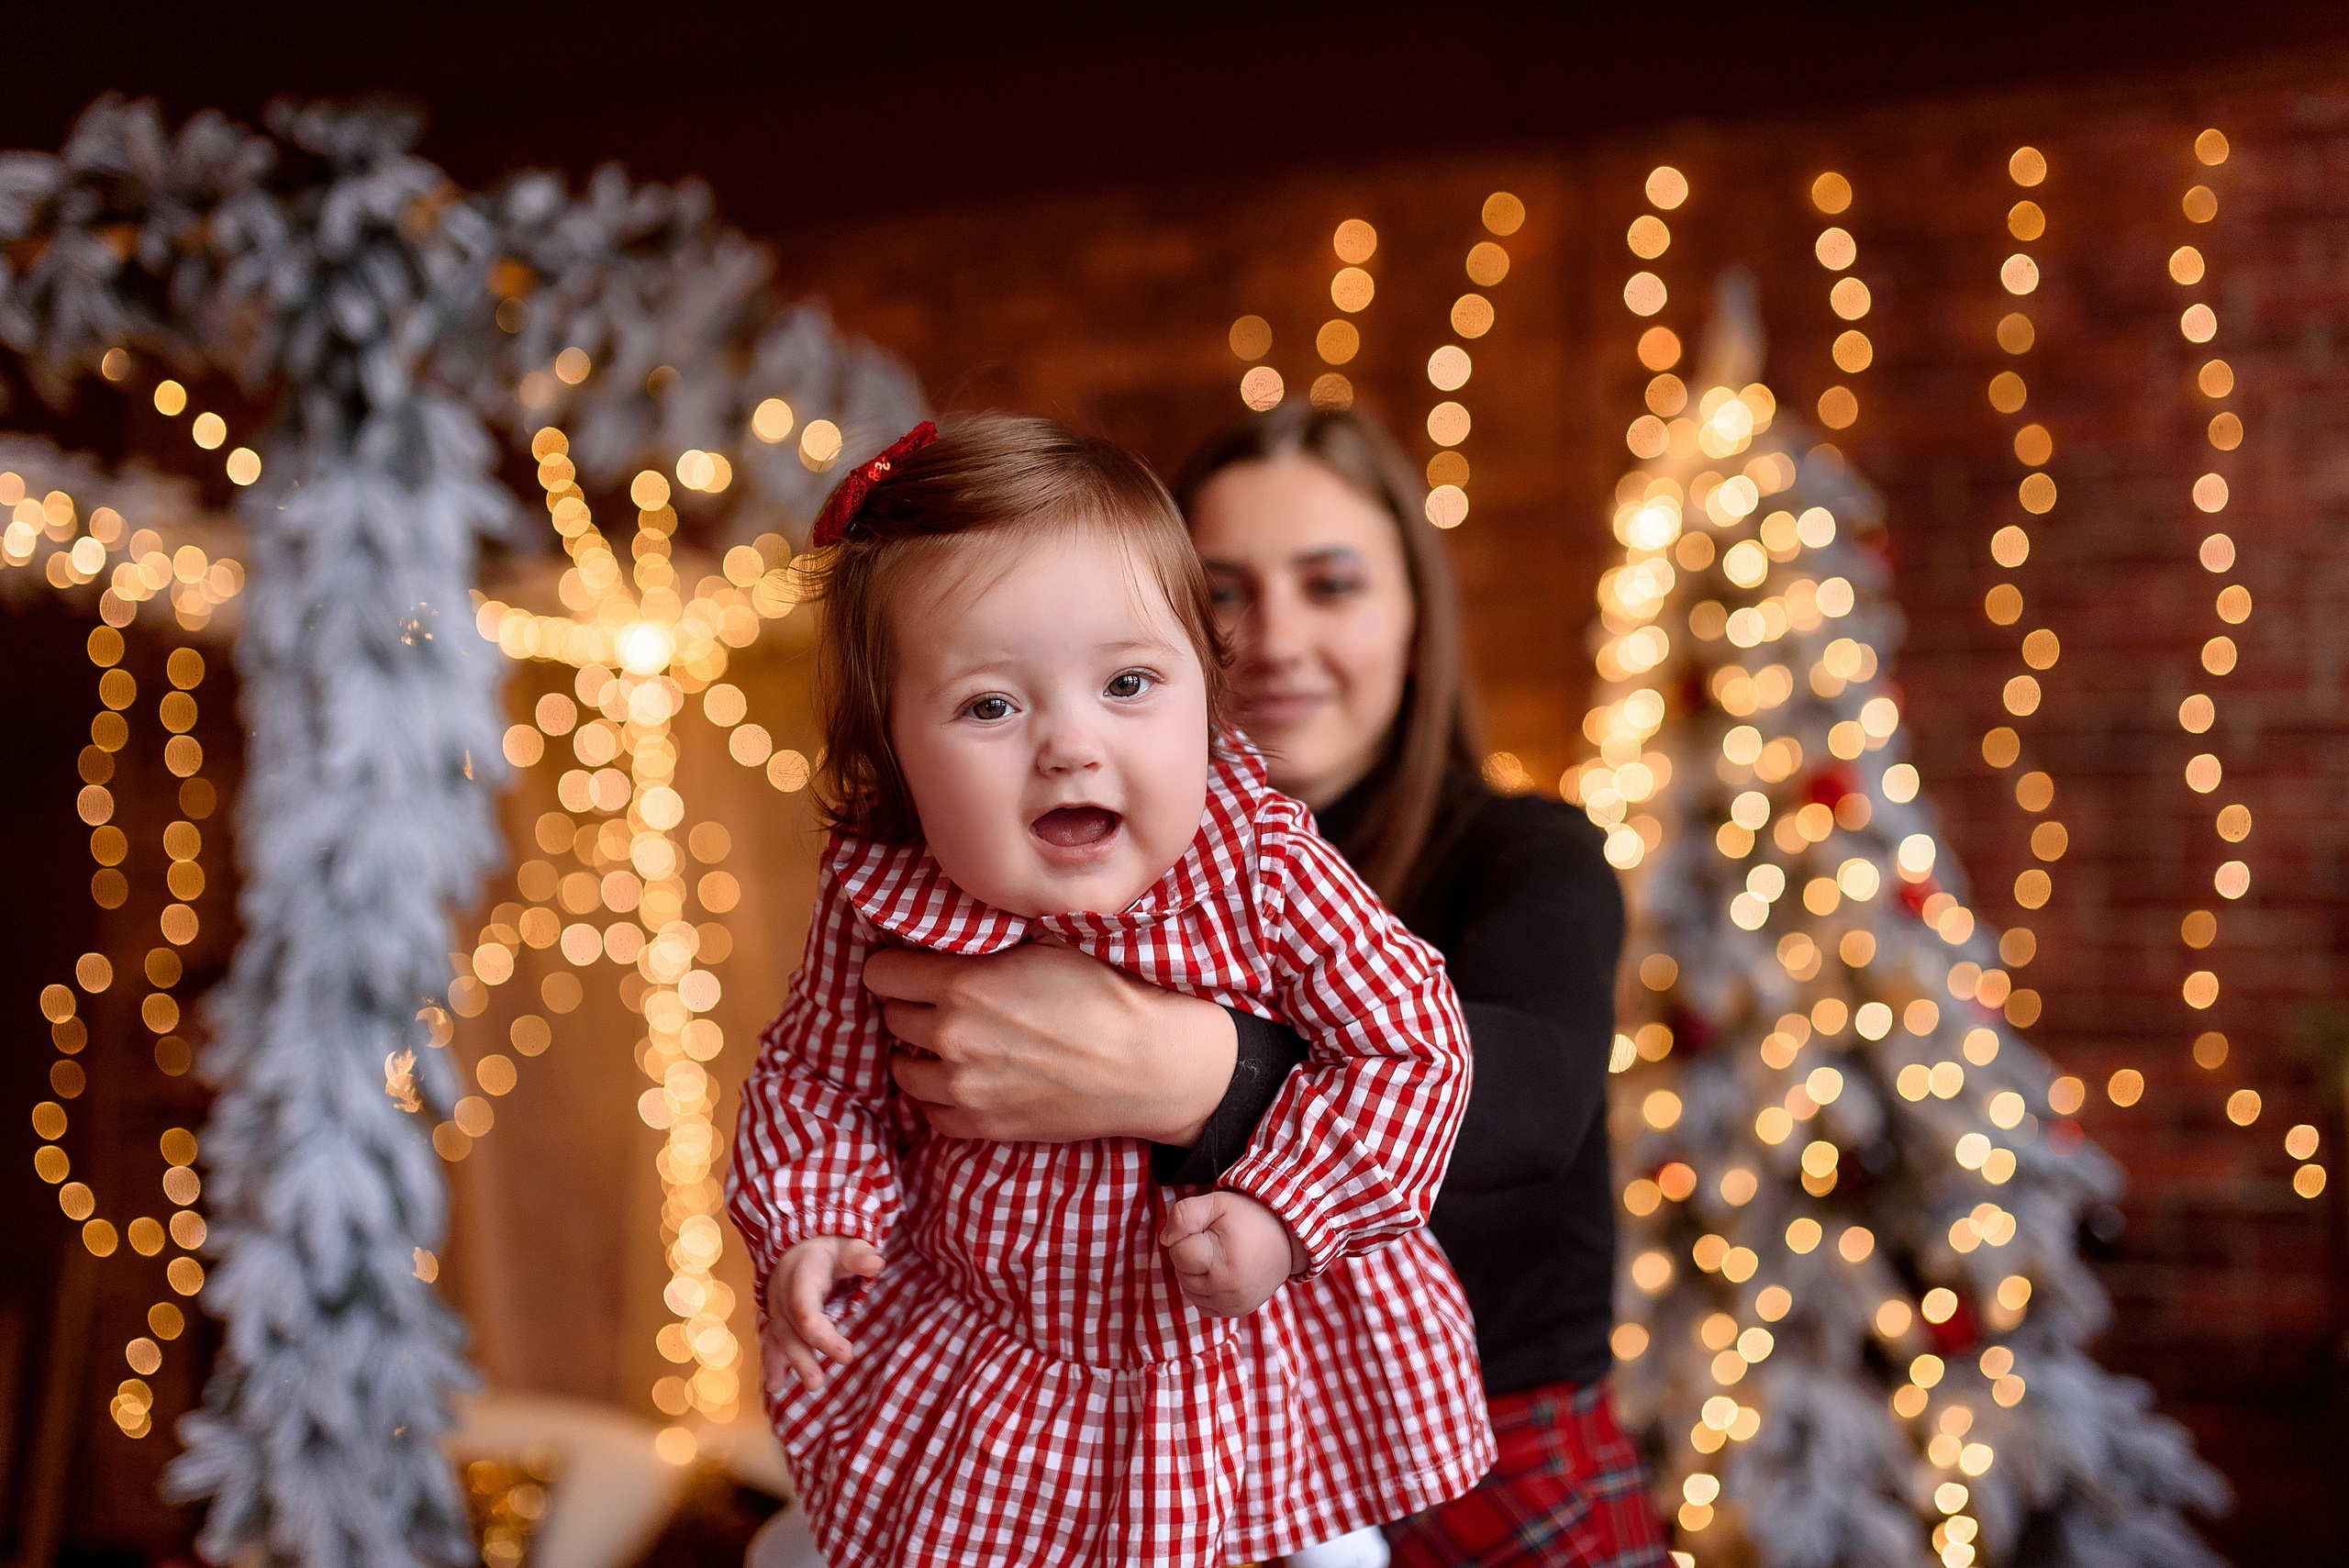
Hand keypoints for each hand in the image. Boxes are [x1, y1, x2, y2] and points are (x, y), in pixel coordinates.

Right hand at [759, 1236, 882, 1394]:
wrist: (796, 1246)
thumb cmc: (828, 1249)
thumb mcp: (846, 1244)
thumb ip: (859, 1255)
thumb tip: (876, 1264)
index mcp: (800, 1274)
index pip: (804, 1308)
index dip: (821, 1333)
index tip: (846, 1354)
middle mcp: (782, 1293)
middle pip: (790, 1330)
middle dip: (803, 1358)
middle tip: (818, 1383)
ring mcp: (776, 1308)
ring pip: (780, 1340)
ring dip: (793, 1364)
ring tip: (812, 1387)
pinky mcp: (776, 1320)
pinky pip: (772, 1343)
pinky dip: (773, 1364)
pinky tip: (774, 1386)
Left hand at [867, 943, 1236, 1145]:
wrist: (1148, 1064)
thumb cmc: (1105, 994)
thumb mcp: (1044, 943)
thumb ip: (985, 940)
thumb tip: (945, 927)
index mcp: (963, 985)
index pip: (880, 973)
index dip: (895, 966)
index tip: (911, 966)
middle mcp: (952, 1038)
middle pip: (890, 1019)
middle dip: (911, 1007)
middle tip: (941, 1001)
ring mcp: (964, 1089)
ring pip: (902, 1071)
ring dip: (920, 1054)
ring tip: (953, 1043)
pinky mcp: (982, 1126)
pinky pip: (930, 1113)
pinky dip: (941, 1097)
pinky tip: (970, 1079)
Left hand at [1159, 1192, 1306, 1317]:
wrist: (1288, 1239)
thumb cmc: (1250, 1218)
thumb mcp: (1216, 1204)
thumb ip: (1184, 1216)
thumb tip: (1165, 1240)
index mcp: (1224, 1263)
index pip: (1179, 1253)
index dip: (1187, 1236)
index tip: (1207, 1229)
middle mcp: (1228, 1290)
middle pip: (1182, 1272)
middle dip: (1192, 1254)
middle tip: (1218, 1241)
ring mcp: (1232, 1305)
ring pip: (1188, 1289)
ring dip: (1196, 1272)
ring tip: (1221, 1255)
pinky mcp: (1235, 1311)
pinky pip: (1201, 1303)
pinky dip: (1204, 1288)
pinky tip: (1221, 1272)